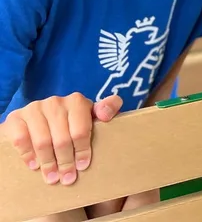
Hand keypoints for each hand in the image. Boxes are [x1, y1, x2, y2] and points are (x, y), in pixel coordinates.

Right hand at [0, 93, 121, 185]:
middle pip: (62, 139)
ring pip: (43, 141)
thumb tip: (106, 115)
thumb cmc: (71, 121)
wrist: (39, 119)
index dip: (83, 150)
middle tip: (68, 178)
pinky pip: (21, 139)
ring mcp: (34, 109)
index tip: (83, 166)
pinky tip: (34, 166)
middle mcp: (55, 102)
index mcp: (76, 101)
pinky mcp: (16, 118)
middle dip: (66, 162)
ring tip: (52, 178)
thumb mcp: (90, 115)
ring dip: (48, 163)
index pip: (81, 130)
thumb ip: (107, 109)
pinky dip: (28, 155)